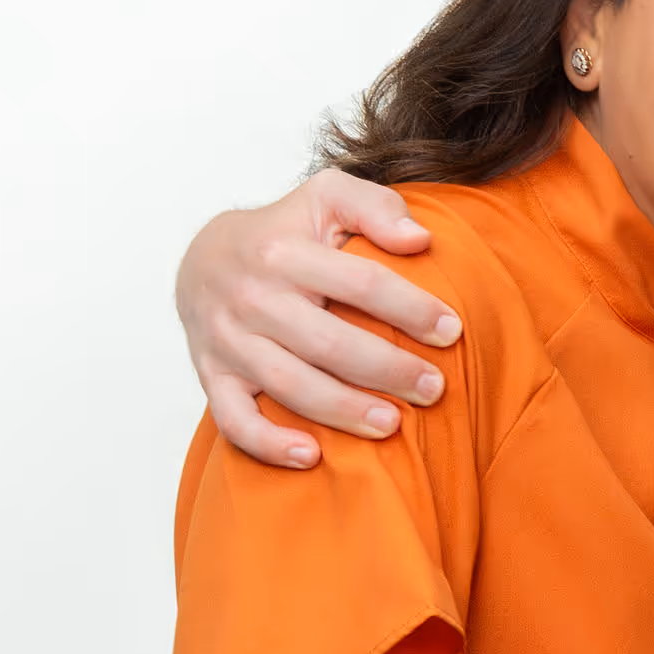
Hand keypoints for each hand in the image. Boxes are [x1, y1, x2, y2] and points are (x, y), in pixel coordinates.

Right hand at [179, 173, 460, 467]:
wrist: (201, 258)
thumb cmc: (284, 231)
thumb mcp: (326, 197)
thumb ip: (375, 206)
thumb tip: (419, 239)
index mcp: (282, 250)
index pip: (361, 283)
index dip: (411, 309)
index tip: (452, 332)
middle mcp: (250, 297)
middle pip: (328, 342)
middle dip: (387, 369)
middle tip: (434, 389)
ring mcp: (227, 340)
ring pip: (288, 384)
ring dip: (343, 410)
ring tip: (392, 426)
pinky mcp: (211, 376)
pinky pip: (233, 419)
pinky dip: (268, 442)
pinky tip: (311, 456)